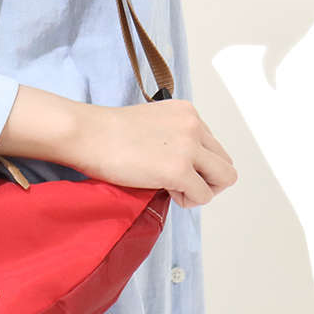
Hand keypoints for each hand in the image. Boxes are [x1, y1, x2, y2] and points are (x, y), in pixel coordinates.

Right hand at [0, 85, 236, 207]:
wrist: (88, 134)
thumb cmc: (107, 132)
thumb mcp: (151, 122)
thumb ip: (174, 136)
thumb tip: (184, 165)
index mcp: (187, 112)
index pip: (213, 146)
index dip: (196, 164)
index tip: (171, 167)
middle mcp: (194, 126)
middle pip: (224, 163)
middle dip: (205, 179)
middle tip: (178, 184)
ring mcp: (189, 148)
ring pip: (223, 179)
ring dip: (201, 190)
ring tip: (173, 189)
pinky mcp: (179, 170)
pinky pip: (203, 196)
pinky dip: (187, 201)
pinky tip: (165, 191)